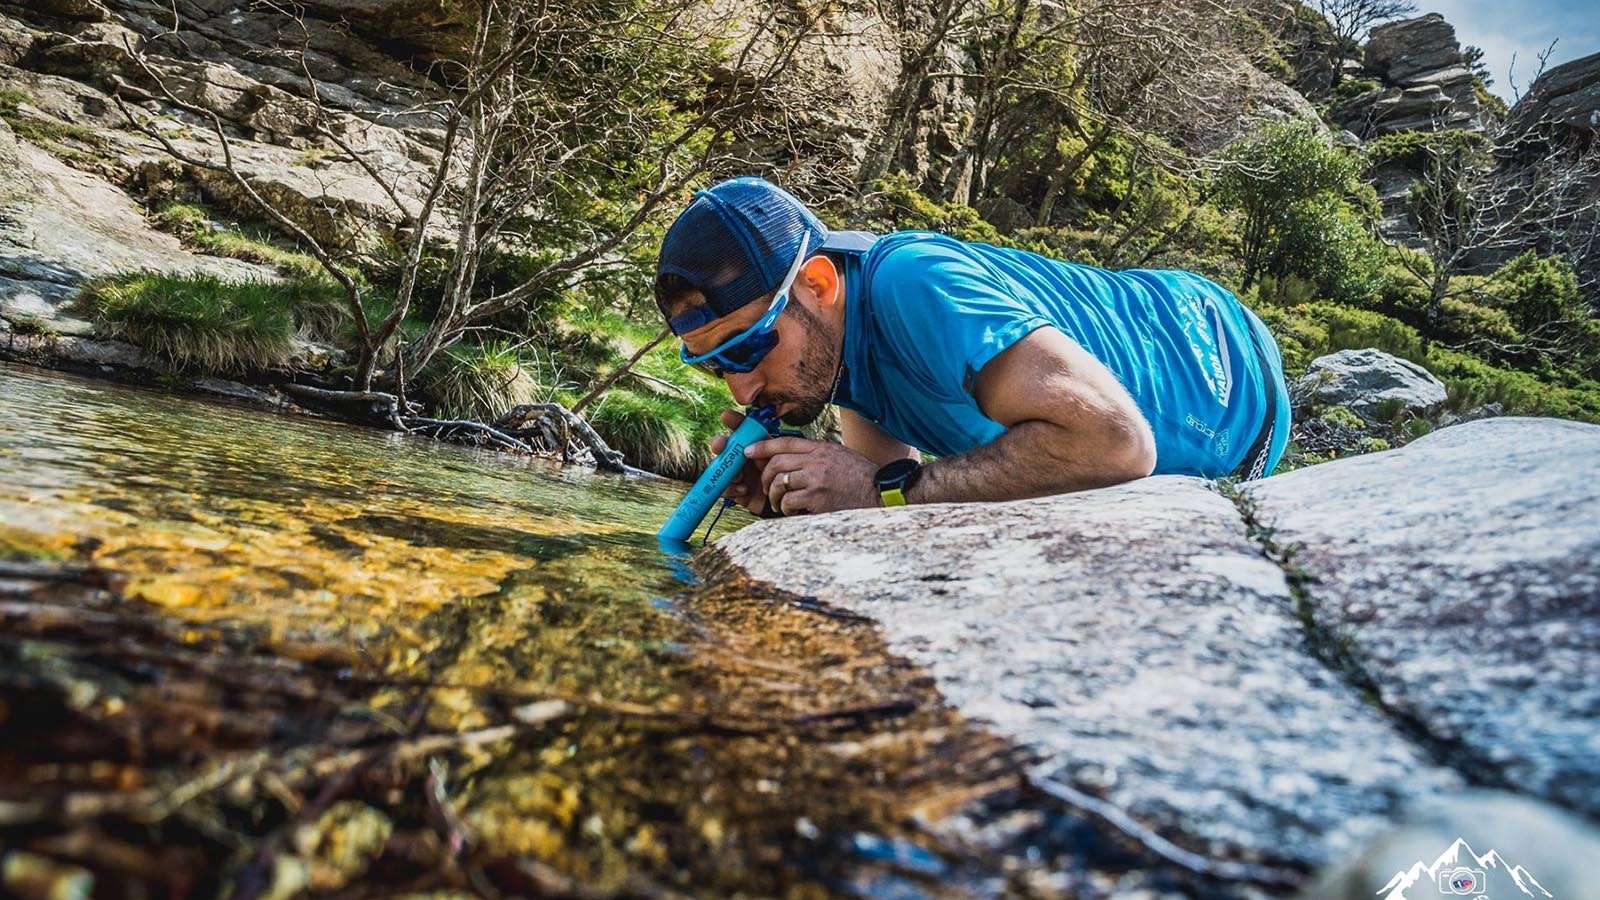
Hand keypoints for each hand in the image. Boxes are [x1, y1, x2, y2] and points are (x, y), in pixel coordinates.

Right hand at [710, 409, 773, 515]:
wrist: (785, 501)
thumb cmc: (783, 478)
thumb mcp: (777, 459)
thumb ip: (766, 448)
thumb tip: (752, 445)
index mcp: (754, 447)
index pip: (742, 429)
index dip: (733, 421)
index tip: (727, 416)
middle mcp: (742, 458)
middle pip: (724, 447)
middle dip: (720, 444)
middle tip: (720, 445)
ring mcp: (736, 474)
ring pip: (720, 468)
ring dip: (728, 470)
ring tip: (740, 476)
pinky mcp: (734, 491)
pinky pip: (724, 488)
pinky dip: (732, 489)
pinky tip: (743, 489)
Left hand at [746, 436, 879, 514]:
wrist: (879, 493)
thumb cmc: (859, 477)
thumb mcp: (838, 456)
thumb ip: (815, 454)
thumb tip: (789, 458)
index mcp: (820, 448)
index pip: (784, 442)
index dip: (762, 446)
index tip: (748, 452)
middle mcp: (816, 460)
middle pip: (777, 463)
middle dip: (765, 476)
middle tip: (766, 487)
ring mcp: (816, 479)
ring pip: (779, 483)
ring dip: (774, 496)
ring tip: (779, 504)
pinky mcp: (817, 498)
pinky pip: (788, 500)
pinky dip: (785, 508)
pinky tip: (792, 511)